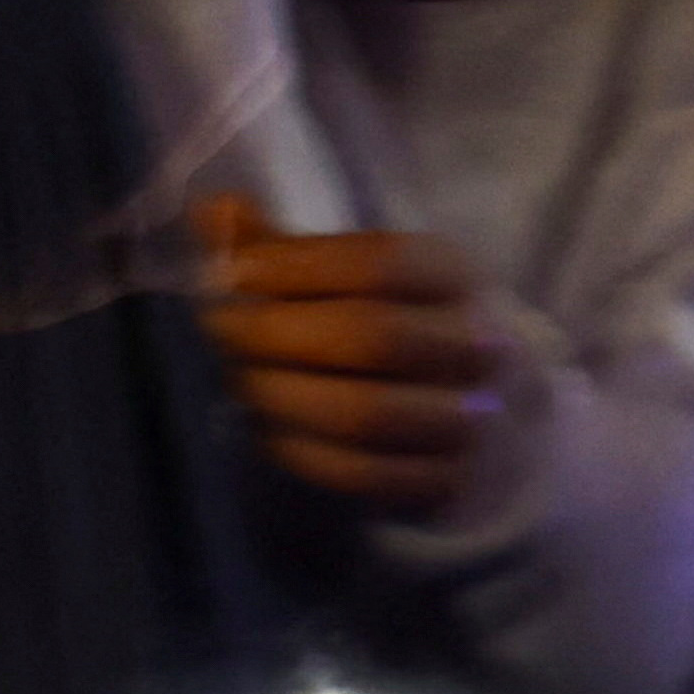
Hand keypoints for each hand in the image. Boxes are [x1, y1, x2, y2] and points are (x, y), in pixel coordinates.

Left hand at [197, 195, 500, 509]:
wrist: (481, 411)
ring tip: (241, 378)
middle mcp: (476, 345)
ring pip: (365, 413)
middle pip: (373, 336)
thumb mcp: (352, 274)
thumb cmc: (394, 322)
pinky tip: (267, 427)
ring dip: (281, 394)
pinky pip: (362, 472)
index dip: (294, 266)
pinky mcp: (446, 481)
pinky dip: (299, 449)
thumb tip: (212, 211)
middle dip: (275, 332)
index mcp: (452, 276)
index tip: (230, 273)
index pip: (380, 262)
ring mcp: (470, 419)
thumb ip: (280, 244)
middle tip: (219, 327)